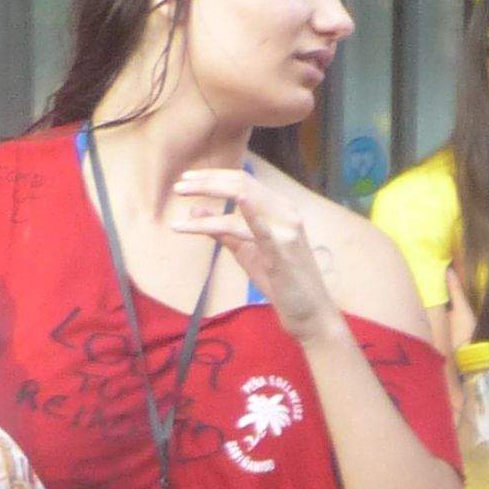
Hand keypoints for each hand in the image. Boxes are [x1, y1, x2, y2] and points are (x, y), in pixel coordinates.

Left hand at [169, 165, 338, 335]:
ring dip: (209, 192)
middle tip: (178, 186)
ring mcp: (286, 229)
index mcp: (279, 209)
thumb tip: (195, 210)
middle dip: (206, 182)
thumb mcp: (246, 251)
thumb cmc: (281, 282)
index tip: (187, 179)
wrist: (309, 312)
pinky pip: (260, 227)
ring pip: (244, 197)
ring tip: (182, 195)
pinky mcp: (283, 250)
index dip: (213, 175)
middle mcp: (285, 212)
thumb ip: (223, 230)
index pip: (243, 181)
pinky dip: (245, 213)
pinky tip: (234, 202)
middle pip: (241, 183)